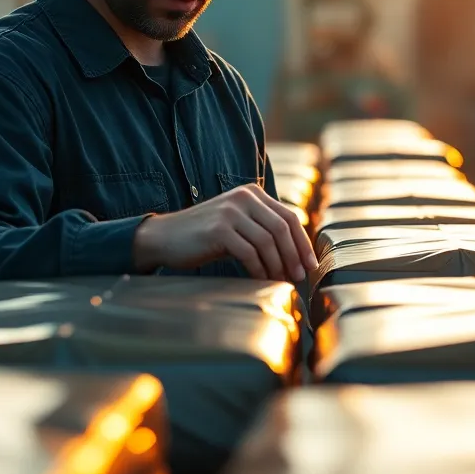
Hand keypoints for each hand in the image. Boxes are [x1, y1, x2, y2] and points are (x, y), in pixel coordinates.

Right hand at [132, 184, 317, 281]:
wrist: (164, 237)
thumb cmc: (204, 236)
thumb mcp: (236, 223)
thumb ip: (261, 227)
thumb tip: (296, 253)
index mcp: (252, 193)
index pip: (288, 216)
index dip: (303, 242)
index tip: (310, 264)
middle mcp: (243, 197)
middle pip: (282, 228)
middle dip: (294, 255)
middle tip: (299, 277)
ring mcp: (231, 212)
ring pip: (268, 242)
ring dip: (278, 265)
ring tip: (282, 281)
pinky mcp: (219, 230)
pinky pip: (250, 253)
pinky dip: (260, 269)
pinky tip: (261, 280)